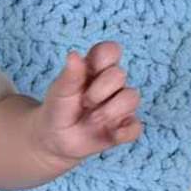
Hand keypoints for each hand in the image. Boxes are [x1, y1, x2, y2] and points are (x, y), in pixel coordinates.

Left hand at [34, 41, 142, 165]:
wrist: (54, 139)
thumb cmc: (58, 109)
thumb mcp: (59, 93)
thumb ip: (69, 76)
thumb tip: (73, 54)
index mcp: (95, 70)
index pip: (110, 51)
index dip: (104, 58)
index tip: (87, 72)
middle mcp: (111, 86)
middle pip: (120, 75)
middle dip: (99, 90)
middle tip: (84, 103)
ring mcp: (120, 106)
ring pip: (132, 97)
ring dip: (110, 111)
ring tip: (91, 120)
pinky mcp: (124, 128)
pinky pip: (136, 126)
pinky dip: (125, 131)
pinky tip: (111, 134)